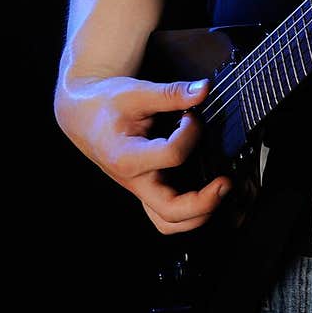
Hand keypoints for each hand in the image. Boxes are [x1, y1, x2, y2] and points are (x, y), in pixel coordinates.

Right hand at [55, 73, 232, 233]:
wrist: (85, 117)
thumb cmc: (107, 105)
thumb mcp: (137, 92)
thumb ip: (172, 93)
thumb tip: (203, 89)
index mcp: (128, 158)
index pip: (173, 155)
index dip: (192, 132)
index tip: (193, 115)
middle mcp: (135, 181)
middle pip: (171, 210)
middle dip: (205, 201)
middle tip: (226, 181)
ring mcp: (140, 190)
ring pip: (170, 222)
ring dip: (199, 214)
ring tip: (220, 191)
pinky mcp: (147, 190)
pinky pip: (168, 217)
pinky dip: (189, 213)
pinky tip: (206, 193)